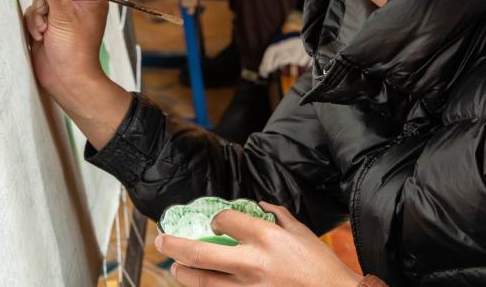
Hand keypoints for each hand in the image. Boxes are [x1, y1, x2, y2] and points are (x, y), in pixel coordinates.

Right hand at [23, 0, 108, 101]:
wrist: (67, 80)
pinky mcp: (49, 24)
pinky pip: (34, 13)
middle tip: (47, 20)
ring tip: (45, 32)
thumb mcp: (64, 17)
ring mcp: (62, 14)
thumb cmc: (74, 51)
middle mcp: (78, 4)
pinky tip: (40, 37)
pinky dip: (34, 24)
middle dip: (43, 4)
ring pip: (39, 1)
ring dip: (38, 16)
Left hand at [156, 202, 361, 285]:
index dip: (217, 220)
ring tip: (176, 267)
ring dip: (182, 274)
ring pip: (201, 282)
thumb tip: (260, 206)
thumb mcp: (303, 234)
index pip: (224, 221)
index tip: (217, 224)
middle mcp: (252, 264)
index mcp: (266, 238)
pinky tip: (201, 284)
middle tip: (162, 240)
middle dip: (174, 245)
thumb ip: (278, 216)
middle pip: (199, 254)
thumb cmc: (322, 269)